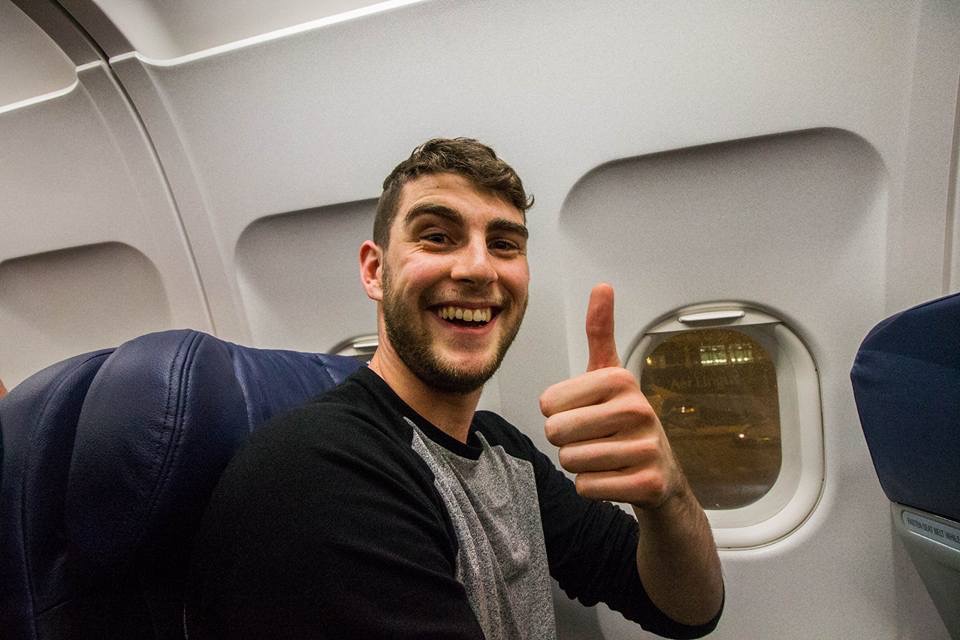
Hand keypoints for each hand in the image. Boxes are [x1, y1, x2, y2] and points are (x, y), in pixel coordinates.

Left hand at [539, 284, 681, 508]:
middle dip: (566, 441)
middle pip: (556, 432)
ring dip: (580, 464)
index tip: (585, 413)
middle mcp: (637, 409)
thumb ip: (600, 332)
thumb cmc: (626, 423)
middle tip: (594, 438)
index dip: (557, 413)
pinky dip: (593, 487)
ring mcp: (646, 448)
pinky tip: (616, 478)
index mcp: (619, 379)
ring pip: (570, 461)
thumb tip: (602, 285)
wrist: (662, 477)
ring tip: (607, 457)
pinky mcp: (648, 483)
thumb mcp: (610, 375)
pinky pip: (586, 487)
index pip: (548, 403)